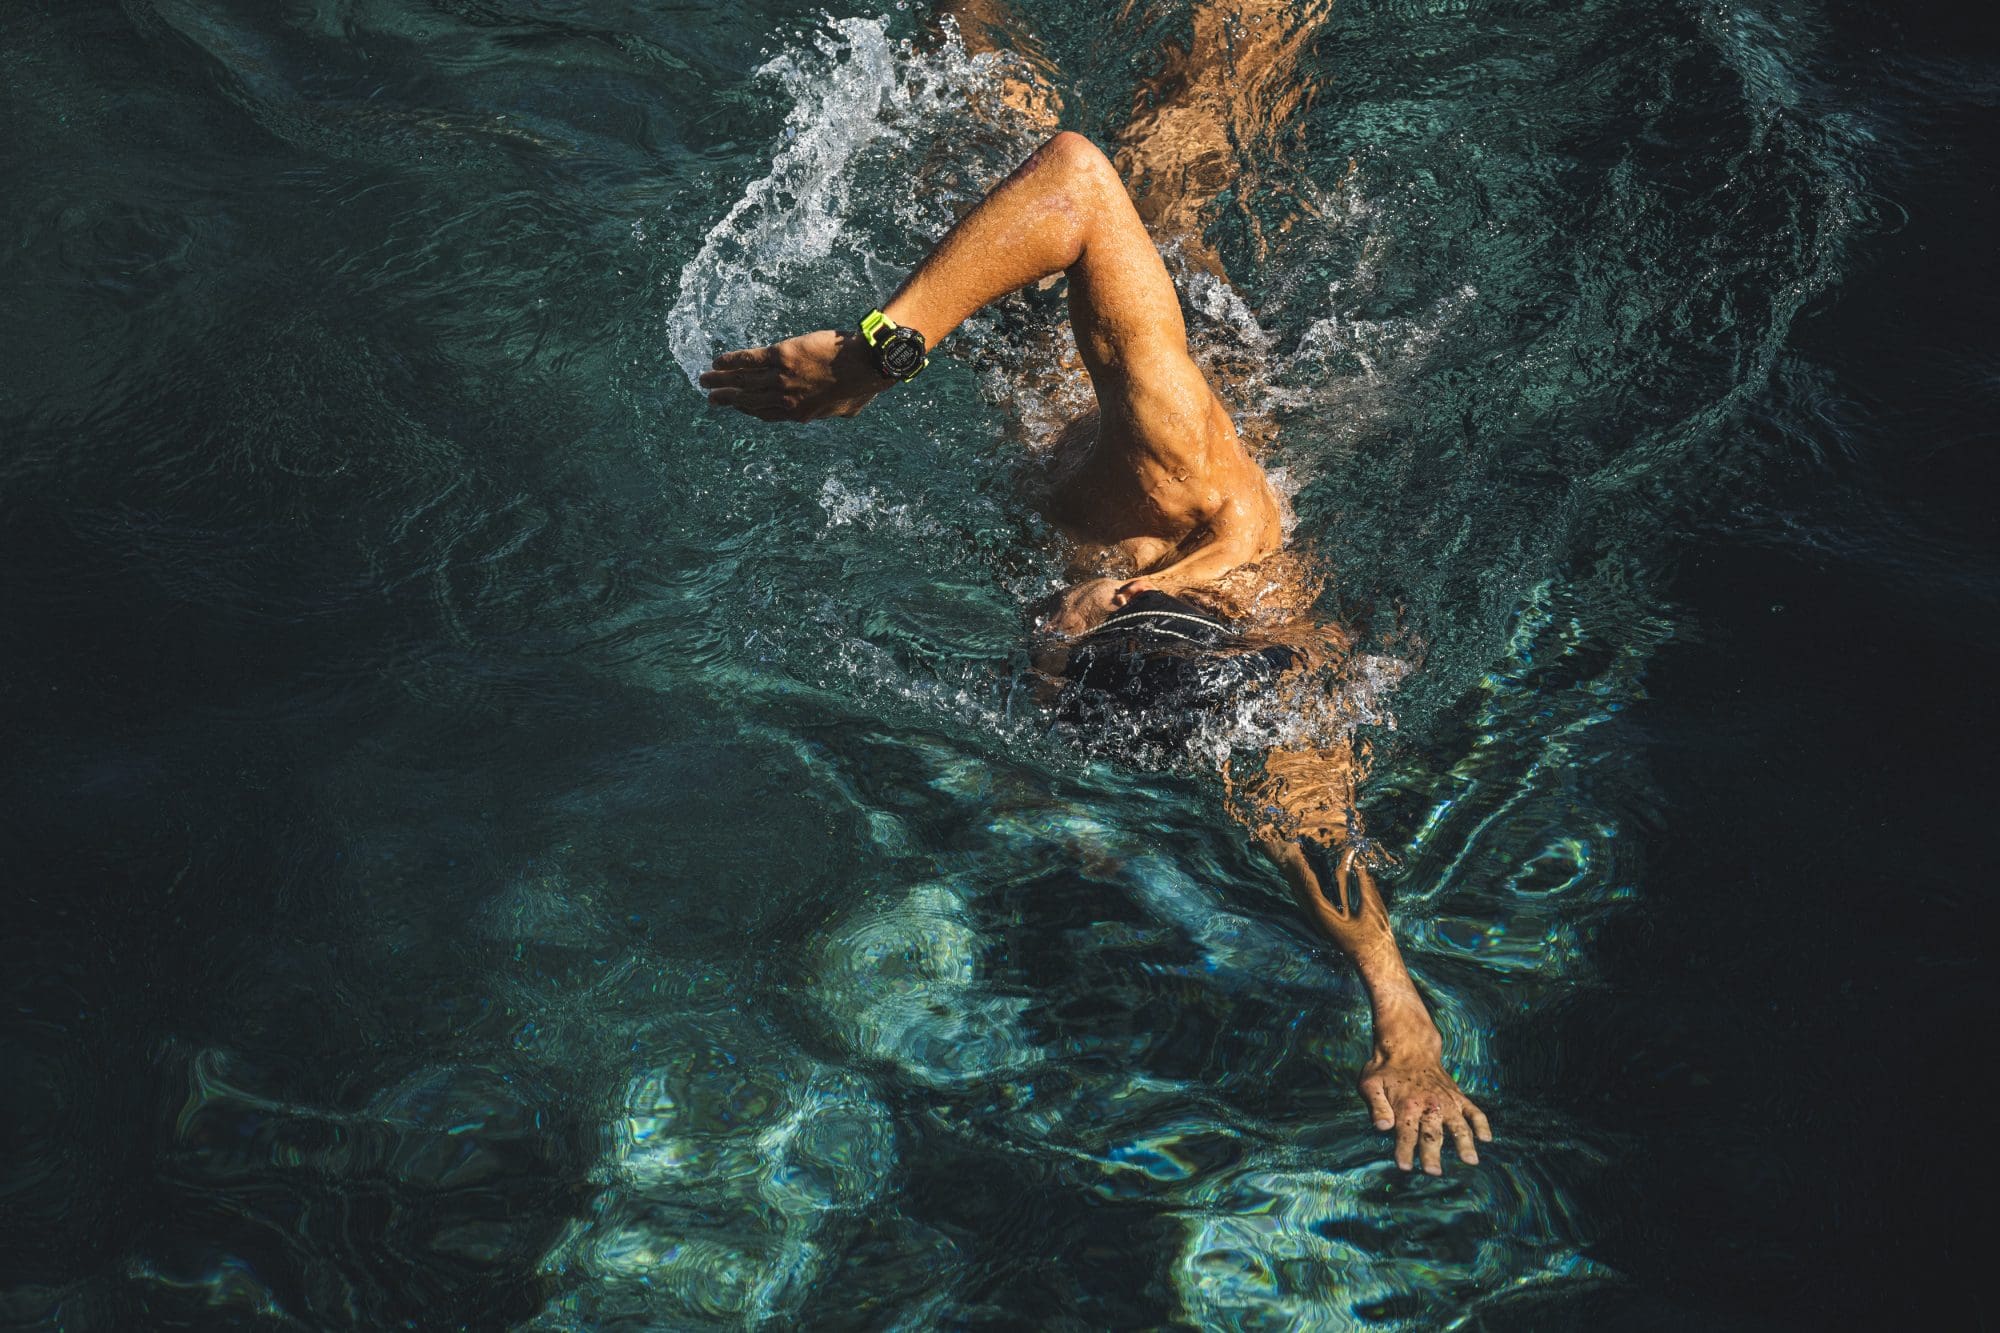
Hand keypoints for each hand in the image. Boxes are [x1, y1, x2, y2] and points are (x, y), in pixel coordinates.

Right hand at [698, 329, 890, 421]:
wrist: (867, 363)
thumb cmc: (863, 384)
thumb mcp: (846, 409)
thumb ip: (832, 411)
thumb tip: (834, 412)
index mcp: (800, 414)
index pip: (765, 414)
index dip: (747, 410)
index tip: (735, 405)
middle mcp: (786, 399)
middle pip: (748, 400)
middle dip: (727, 399)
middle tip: (710, 397)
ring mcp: (782, 378)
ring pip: (744, 381)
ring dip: (721, 380)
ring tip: (704, 379)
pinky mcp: (782, 356)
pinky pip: (750, 360)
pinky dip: (732, 361)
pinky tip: (718, 360)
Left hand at [1358, 1039, 1491, 1174]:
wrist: (1408, 1046)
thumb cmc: (1385, 1070)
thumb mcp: (1369, 1084)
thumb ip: (1376, 1106)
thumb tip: (1382, 1127)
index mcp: (1406, 1105)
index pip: (1405, 1133)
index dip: (1404, 1151)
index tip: (1404, 1167)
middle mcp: (1429, 1105)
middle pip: (1431, 1133)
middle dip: (1431, 1153)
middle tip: (1433, 1172)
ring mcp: (1447, 1101)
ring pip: (1458, 1125)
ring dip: (1464, 1143)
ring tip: (1470, 1160)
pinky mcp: (1458, 1098)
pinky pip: (1474, 1111)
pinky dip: (1481, 1124)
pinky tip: (1486, 1139)